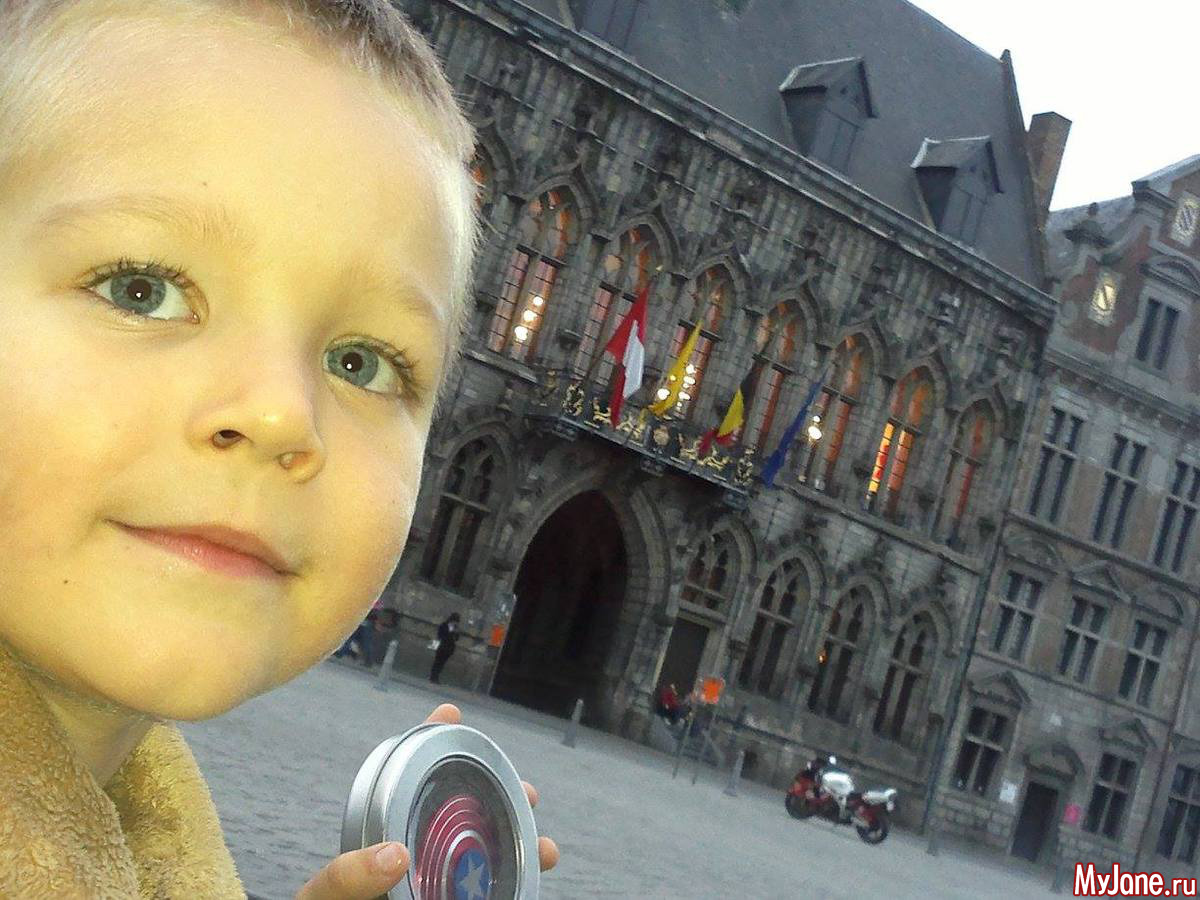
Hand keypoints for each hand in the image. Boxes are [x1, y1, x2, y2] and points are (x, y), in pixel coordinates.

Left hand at [296, 703, 558, 898]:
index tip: (450, 713)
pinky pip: (482, 889)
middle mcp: (409, 851)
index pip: (406, 776)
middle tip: (528, 792)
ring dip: (519, 843)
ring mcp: (430, 879)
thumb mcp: (325, 897)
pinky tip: (534, 883)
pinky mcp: (448, 895)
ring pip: (481, 852)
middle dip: (500, 792)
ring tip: (546, 848)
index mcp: (379, 835)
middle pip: (460, 809)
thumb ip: (346, 878)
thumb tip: (395, 856)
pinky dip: (513, 884)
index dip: (429, 739)